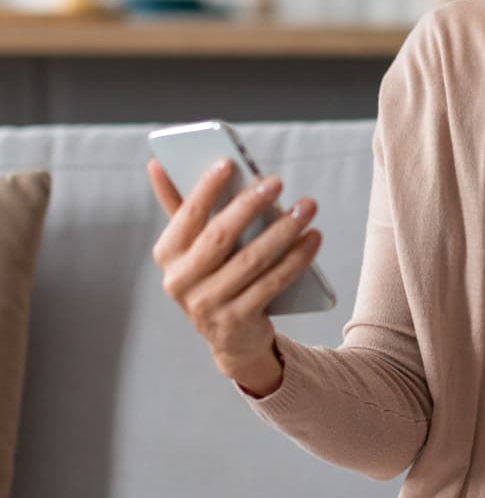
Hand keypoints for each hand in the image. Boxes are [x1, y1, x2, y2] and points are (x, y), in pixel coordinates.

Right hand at [148, 157, 321, 396]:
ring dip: (283, 230)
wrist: (232, 335)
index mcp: (168, 254)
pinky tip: (313, 237)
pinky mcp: (237, 321)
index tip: (229, 161)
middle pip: (221, 236)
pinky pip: (272, 283)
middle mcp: (180, 281)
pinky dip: (296, 259)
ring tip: (307, 207)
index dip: (206, 188)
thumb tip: (157, 163)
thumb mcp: (194, 243)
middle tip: (277, 181)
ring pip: (252, 260)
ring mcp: (207, 305)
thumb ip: (180, 204)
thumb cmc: (214, 272)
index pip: (187, 215)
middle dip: (250, 205)